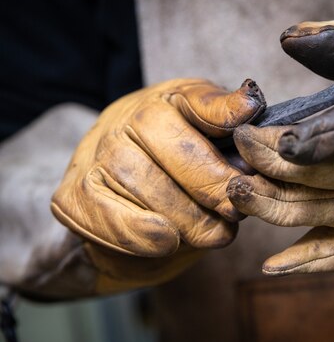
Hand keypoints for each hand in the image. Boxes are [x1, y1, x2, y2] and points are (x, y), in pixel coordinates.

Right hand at [51, 78, 264, 292]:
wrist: (117, 202)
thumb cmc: (177, 170)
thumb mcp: (210, 143)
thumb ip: (229, 129)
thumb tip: (250, 106)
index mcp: (169, 101)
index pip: (200, 101)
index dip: (225, 113)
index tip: (249, 115)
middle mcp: (127, 118)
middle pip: (177, 150)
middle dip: (214, 186)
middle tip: (236, 211)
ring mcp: (97, 155)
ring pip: (149, 188)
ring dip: (189, 220)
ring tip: (215, 233)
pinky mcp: (74, 196)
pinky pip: (111, 217)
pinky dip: (143, 234)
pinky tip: (168, 241)